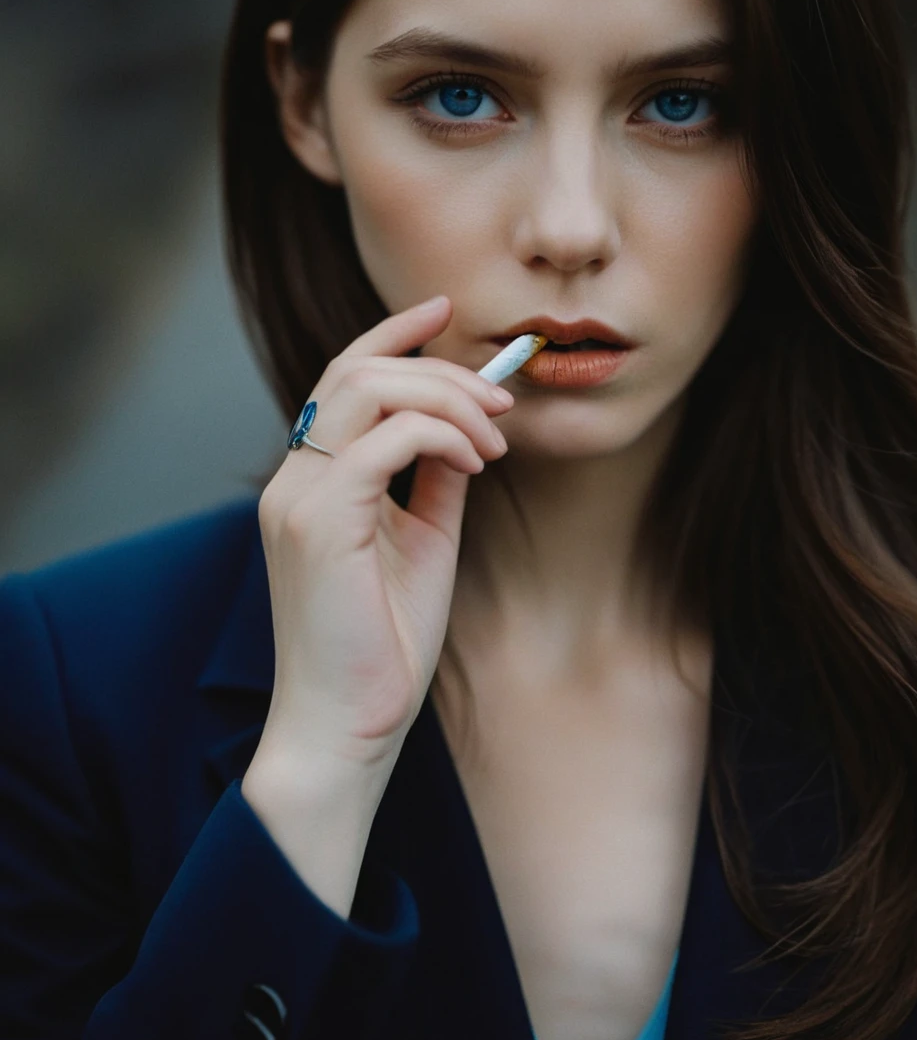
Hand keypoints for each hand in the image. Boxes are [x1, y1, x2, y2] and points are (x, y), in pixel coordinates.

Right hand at [253, 295, 511, 774]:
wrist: (346, 730)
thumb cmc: (381, 647)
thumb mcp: (421, 544)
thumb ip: (434, 483)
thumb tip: (468, 433)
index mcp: (310, 483)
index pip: (339, 378)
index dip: (391, 334)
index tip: (444, 309)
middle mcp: (291, 481)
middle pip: (356, 372)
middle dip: (440, 370)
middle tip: (502, 402)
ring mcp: (298, 499)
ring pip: (367, 391)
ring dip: (447, 398)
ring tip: (495, 437)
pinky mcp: (319, 523)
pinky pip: (384, 441)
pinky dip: (441, 436)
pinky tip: (478, 464)